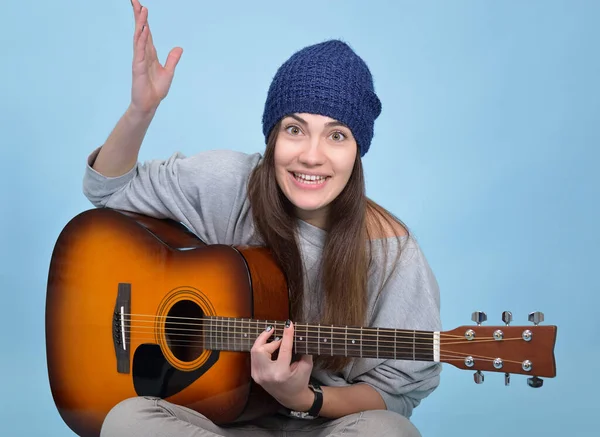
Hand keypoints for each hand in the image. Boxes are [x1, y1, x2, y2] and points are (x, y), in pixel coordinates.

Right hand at [129, 0, 182, 114]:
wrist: (149, 104)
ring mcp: (139, 59)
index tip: (142, 6)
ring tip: (141, 10)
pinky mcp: (138, 67)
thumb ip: (172, 59)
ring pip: (139, 38)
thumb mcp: (169, 72)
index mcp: (150, 53)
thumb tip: (179, 48)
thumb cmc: (156, 89)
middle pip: (141, 30)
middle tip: (135, 0)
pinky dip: (141, 40)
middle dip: (138, 16)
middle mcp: (143, 54)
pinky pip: (139, 51)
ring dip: (140, 24)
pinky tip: (142, 30)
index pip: (147, 33)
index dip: (144, 20)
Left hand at [250, 321, 314, 410]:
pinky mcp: (255, 375)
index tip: (289, 324)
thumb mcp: (306, 366)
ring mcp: (258, 376)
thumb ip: (303, 350)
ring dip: (263, 342)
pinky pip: (254, 357)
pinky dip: (260, 348)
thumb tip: (297, 334)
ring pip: (254, 352)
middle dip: (268, 338)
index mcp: (281, 373)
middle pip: (261, 349)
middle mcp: (267, 375)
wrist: (291, 398)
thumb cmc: (301, 381)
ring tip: (272, 335)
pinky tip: (268, 344)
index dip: (286, 335)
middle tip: (278, 333)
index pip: (283, 349)